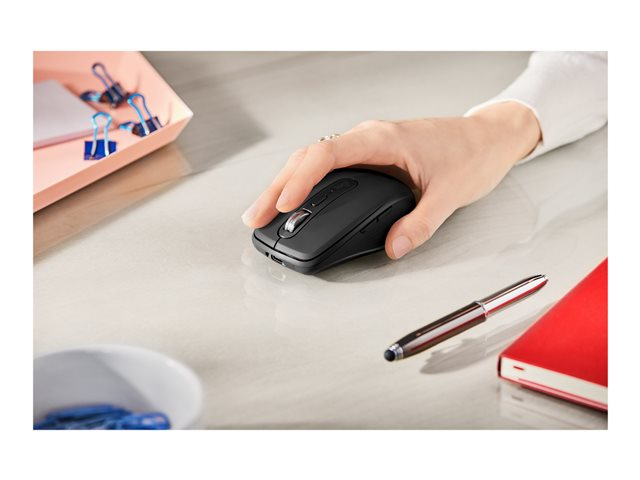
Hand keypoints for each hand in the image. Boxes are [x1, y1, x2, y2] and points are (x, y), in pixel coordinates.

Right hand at [242, 101, 540, 258]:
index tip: (283, 205)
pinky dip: (306, 182)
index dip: (299, 179)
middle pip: (308, 157)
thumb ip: (420, 224)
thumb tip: (391, 249)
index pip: (326, 154)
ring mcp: (367, 144)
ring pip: (313, 159)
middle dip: (278, 186)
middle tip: (256, 216)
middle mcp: (368, 137)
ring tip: (266, 212)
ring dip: (287, 183)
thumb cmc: (472, 155)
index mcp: (382, 139)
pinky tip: (296, 199)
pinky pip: (328, 165)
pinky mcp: (370, 155)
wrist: (489, 137)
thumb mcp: (450, 194)